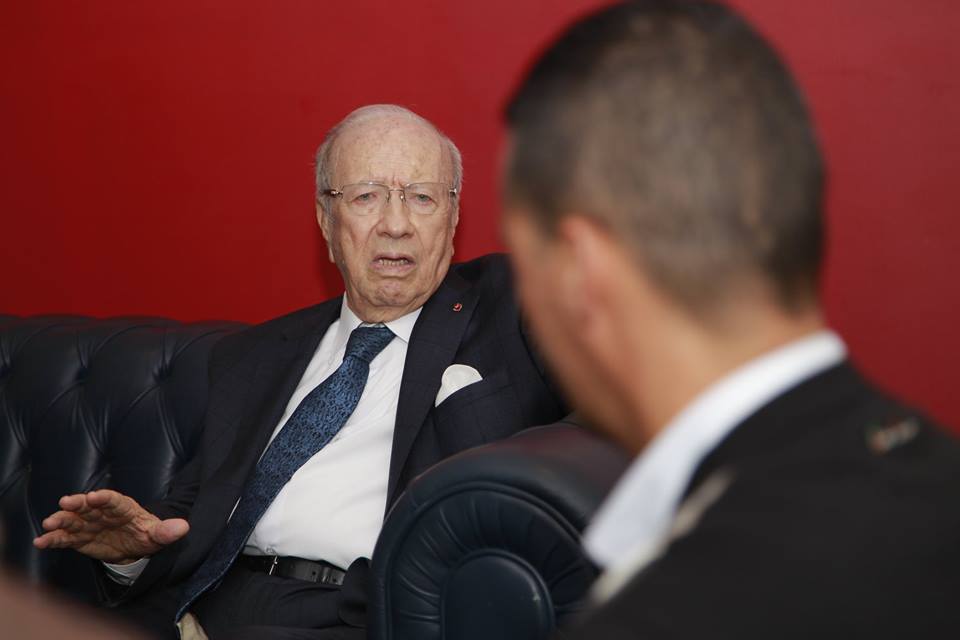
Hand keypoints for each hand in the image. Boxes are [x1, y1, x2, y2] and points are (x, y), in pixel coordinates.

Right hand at [33, 489, 188, 563]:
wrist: (134, 546)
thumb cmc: (147, 535)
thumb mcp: (158, 534)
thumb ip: (167, 531)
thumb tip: (184, 527)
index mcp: (124, 507)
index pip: (114, 500)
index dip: (105, 497)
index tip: (95, 496)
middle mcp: (102, 512)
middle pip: (88, 506)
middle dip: (77, 504)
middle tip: (65, 502)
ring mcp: (89, 524)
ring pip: (73, 520)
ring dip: (60, 520)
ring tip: (48, 524)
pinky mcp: (79, 538)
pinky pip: (64, 538)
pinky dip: (53, 539)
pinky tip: (40, 542)